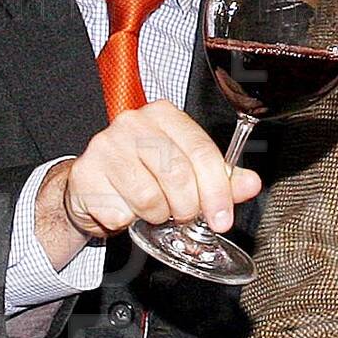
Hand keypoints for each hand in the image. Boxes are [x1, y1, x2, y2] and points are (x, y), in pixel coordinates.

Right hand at [40, 102, 261, 261]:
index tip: (221, 218)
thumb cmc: (143, 175)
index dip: (217, 190)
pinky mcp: (86, 173)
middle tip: (182, 215)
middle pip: (177, 174)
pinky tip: (124, 208)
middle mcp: (133, 123)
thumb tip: (252, 183)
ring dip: (156, 215)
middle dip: (187, 207)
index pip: (201, 150)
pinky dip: (128, 222)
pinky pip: (121, 213)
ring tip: (151, 208)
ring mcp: (106, 145)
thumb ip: (220, 178)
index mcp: (164, 115)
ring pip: (150, 197)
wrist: (94, 186)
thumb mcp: (187, 172)